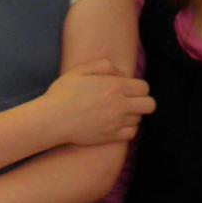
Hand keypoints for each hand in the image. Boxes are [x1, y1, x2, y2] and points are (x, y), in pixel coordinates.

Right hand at [40, 61, 155, 148]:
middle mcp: (119, 105)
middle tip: (129, 102)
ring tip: (117, 113)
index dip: (138, 88)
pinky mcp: (111, 137)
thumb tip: (120, 73)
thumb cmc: (63, 94)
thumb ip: (103, 65)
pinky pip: (131, 133)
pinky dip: (127, 129)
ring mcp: (116, 123)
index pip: (144, 88)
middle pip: (149, 105)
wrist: (52, 120)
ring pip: (139, 119)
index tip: (127, 90)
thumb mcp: (80, 71)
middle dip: (142, 102)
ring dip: (132, 115)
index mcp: (114, 87)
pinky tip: (115, 124)